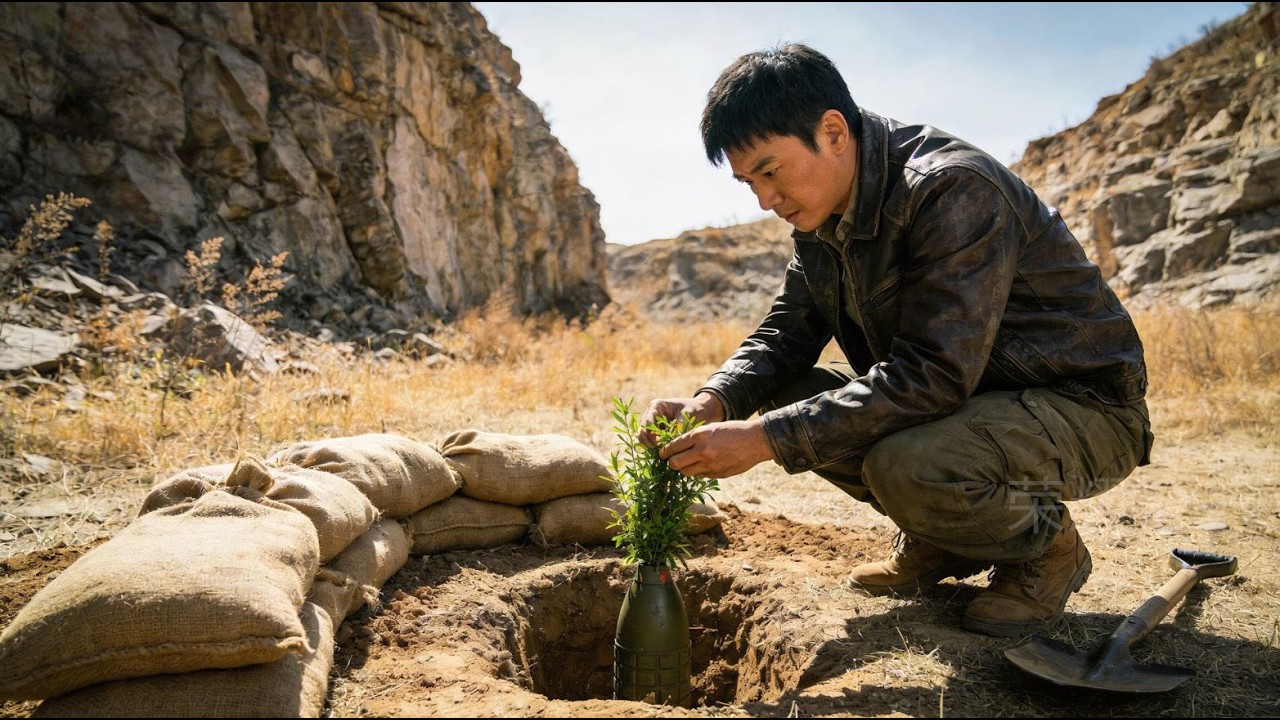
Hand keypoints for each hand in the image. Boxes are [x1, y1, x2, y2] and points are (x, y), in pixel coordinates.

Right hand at [639, 392, 725, 446]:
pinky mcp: (656, 433)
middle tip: (660, 452)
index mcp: (656, 406)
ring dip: (652, 448)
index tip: (659, 444)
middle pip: (642, 432)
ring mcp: (652, 425)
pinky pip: (651, 443)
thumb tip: (671, 442)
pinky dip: (656, 449)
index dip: (651, 435)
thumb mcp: (688, 415)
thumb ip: (678, 427)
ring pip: (644, 439)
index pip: (647, 422)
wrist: (700, 411)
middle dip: (649, 443)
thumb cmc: (694, 409)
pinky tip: (666, 454)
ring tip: (663, 454)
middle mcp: (651, 415)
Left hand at [658, 419, 772, 478]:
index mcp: (700, 436)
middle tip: (671, 460)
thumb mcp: (711, 428)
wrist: (756, 441)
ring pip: (685, 473)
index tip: (662, 453)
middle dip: (670, 462)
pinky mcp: (717, 475)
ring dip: (683, 469)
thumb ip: (695, 438)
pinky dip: (697, 472)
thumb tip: (677, 449)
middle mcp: (703, 451)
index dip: (665, 451)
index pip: (673, 446)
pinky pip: (700, 476)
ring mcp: (710, 465)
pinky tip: (703, 465)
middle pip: (675, 463)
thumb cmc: (733, 431)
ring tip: (686, 463)